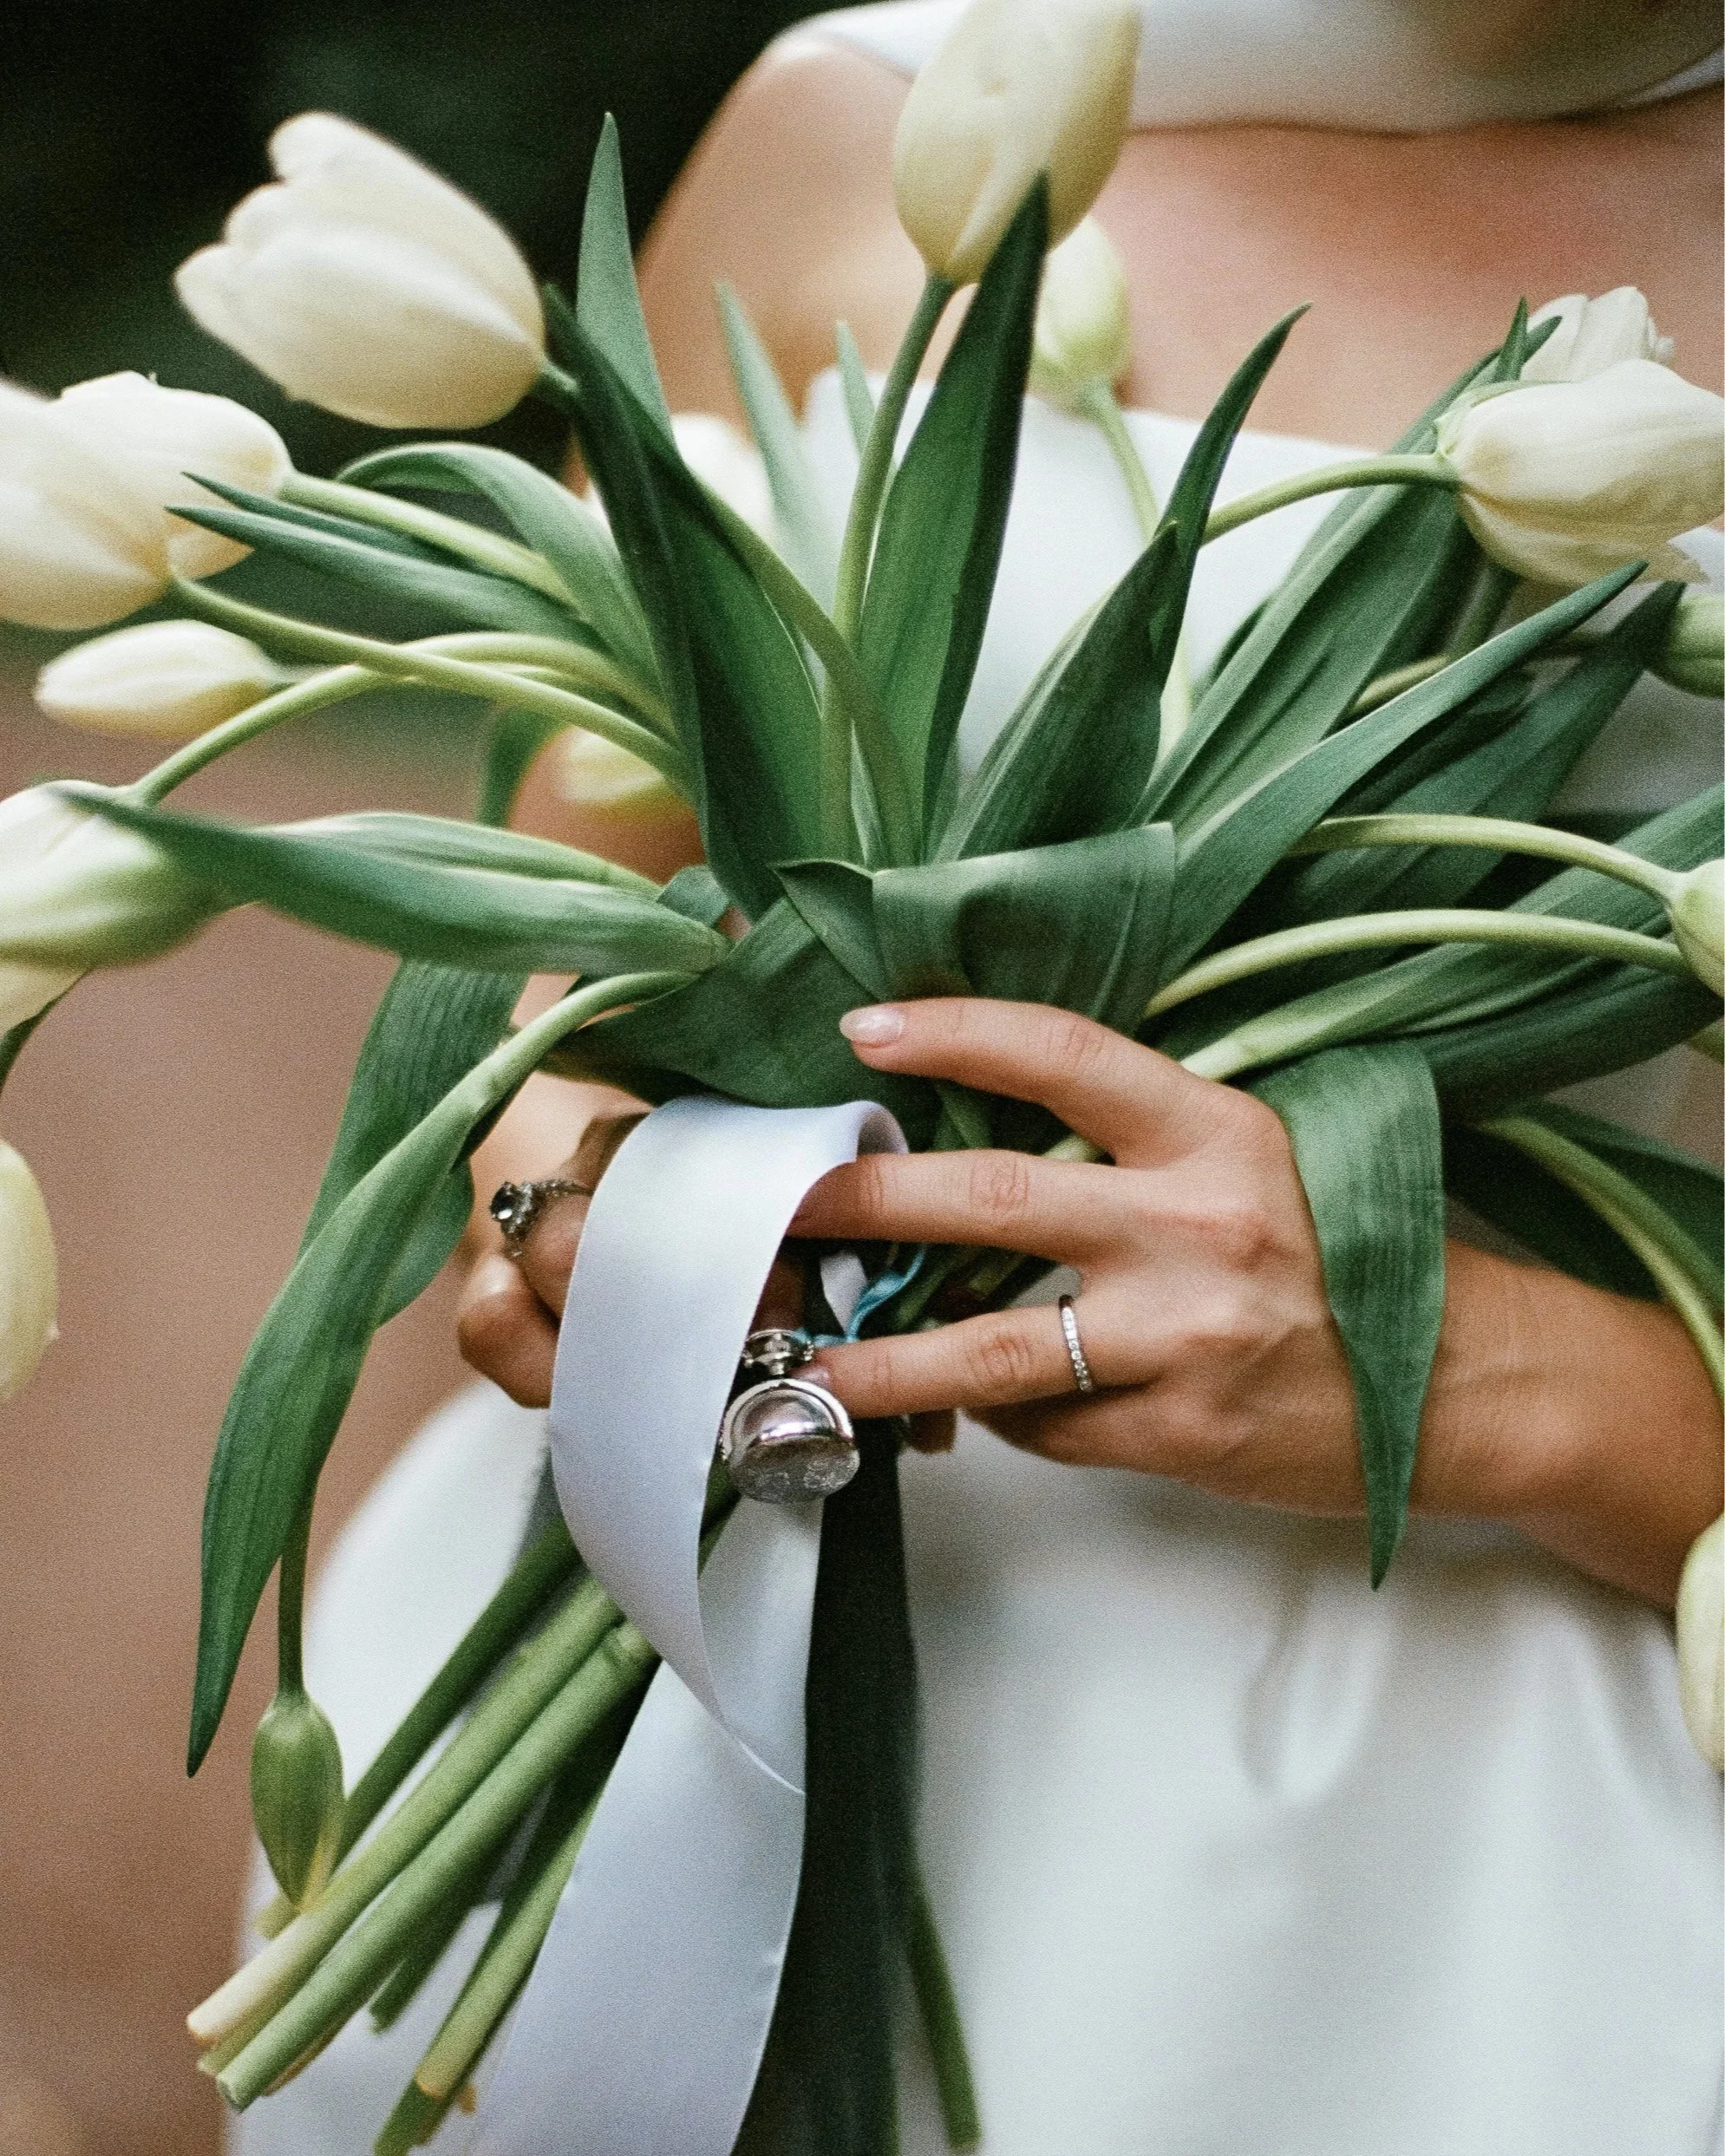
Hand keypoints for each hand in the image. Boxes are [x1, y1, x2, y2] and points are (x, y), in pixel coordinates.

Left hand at [455, 995, 1719, 1605]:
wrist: (1468, 1384)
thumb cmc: (1342, 1257)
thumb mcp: (1252, 1164)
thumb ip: (1129, 1155)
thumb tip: (967, 1174)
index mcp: (1215, 1130)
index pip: (1062, 1057)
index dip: (955, 1033)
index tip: (861, 1031)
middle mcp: (1195, 1222)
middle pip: (989, 1201)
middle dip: (864, 1200)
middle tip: (775, 1199)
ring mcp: (1183, 1336)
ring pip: (992, 1348)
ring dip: (883, 1358)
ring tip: (803, 1364)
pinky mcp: (1180, 1432)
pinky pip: (1050, 1426)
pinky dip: (1000, 1419)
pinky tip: (976, 1413)